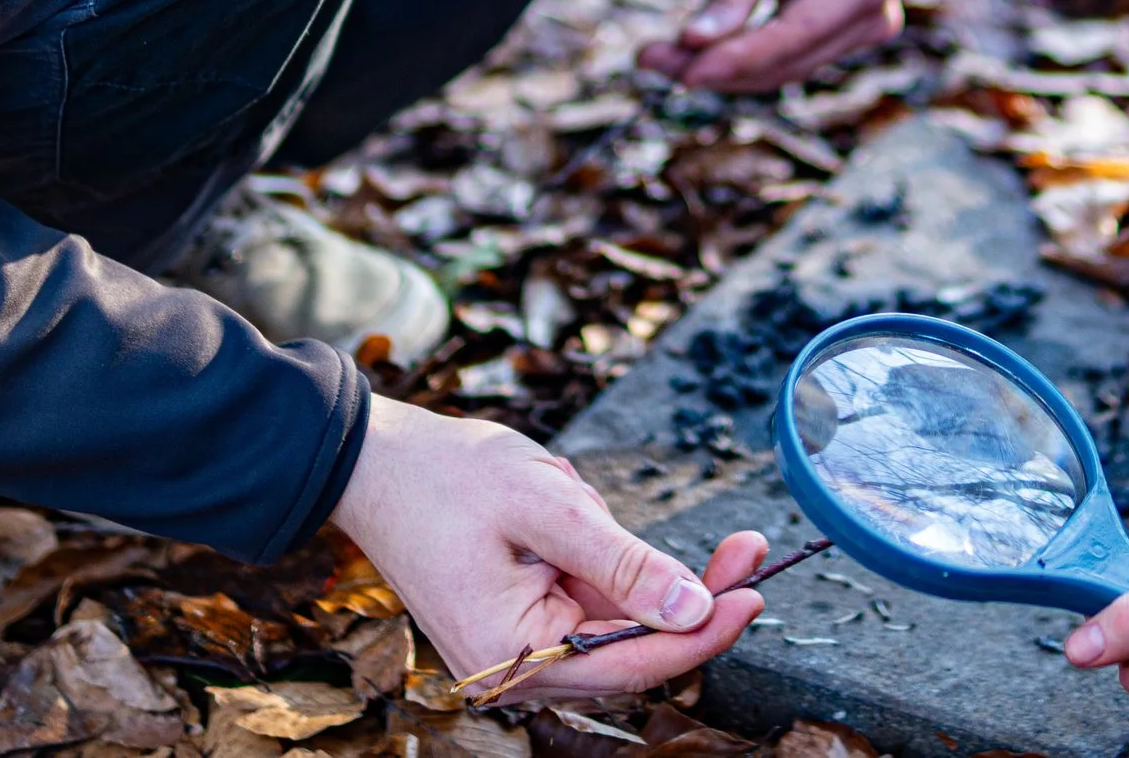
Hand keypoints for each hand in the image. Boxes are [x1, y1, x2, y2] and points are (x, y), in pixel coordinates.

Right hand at [331, 397, 763, 694]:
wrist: (373, 460)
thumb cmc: (447, 476)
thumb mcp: (546, 507)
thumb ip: (622, 562)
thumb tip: (693, 607)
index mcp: (512, 654)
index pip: (632, 662)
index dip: (702, 632)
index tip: (754, 592)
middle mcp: (516, 667)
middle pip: (633, 650)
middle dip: (692, 598)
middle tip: (747, 549)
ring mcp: (517, 645)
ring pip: (616, 626)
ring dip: (650, 577)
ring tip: (602, 505)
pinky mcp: (521, 618)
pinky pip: (588, 603)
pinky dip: (613, 566)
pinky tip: (584, 513)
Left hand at [636, 0, 900, 93]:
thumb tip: (692, 45)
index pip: (795, 36)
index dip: (737, 58)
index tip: (684, 72)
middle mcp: (873, 16)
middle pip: (787, 62)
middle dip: (717, 66)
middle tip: (649, 58)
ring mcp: (858, 30)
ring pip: (781, 68)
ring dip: (720, 68)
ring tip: (656, 56)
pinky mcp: (833, 35)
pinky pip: (782, 57)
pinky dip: (736, 56)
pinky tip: (687, 53)